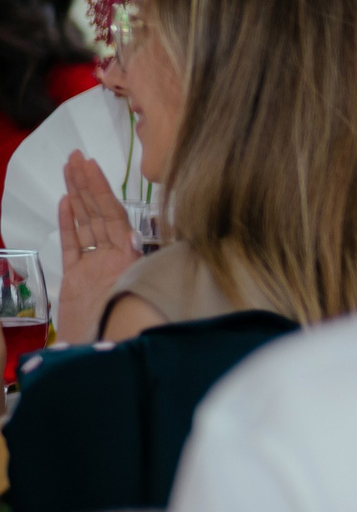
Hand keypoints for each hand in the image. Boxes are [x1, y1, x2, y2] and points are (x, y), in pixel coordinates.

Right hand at [56, 151, 139, 342]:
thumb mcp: (134, 294)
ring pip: (85, 224)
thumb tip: (132, 238)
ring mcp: (94, 266)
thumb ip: (133, 265)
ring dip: (79, 196)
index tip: (93, 166)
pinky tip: (67, 202)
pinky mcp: (77, 278)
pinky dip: (69, 223)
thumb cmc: (124, 328)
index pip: (113, 215)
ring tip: (71, 169)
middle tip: (77, 157)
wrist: (101, 355)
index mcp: (127, 257)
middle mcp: (112, 257)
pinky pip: (73, 245)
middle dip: (88, 184)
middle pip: (99, 213)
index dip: (103, 190)